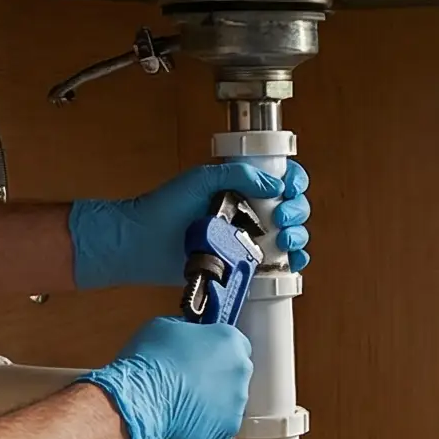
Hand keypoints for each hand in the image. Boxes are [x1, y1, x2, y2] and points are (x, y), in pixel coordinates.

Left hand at [68, 160, 311, 288]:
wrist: (140, 244)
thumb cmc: (163, 208)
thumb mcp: (200, 178)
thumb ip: (237, 174)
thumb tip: (276, 184)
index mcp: (242, 187)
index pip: (282, 179)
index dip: (294, 182)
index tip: (289, 189)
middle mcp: (250, 212)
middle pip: (293, 208)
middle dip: (296, 212)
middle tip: (280, 218)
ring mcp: (249, 240)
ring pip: (292, 235)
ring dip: (298, 236)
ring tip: (282, 241)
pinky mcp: (244, 265)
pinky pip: (280, 264)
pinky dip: (292, 263)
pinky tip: (290, 261)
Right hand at [82, 318, 253, 438]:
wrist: (137, 403)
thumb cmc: (147, 361)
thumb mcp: (163, 327)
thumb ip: (187, 331)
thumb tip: (189, 339)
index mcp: (229, 341)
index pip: (234, 344)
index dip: (215, 351)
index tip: (200, 357)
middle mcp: (240, 370)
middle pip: (232, 373)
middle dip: (214, 377)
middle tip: (187, 383)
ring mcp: (237, 403)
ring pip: (227, 402)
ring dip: (210, 403)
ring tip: (180, 406)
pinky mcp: (227, 430)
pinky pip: (218, 426)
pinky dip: (203, 425)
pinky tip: (181, 423)